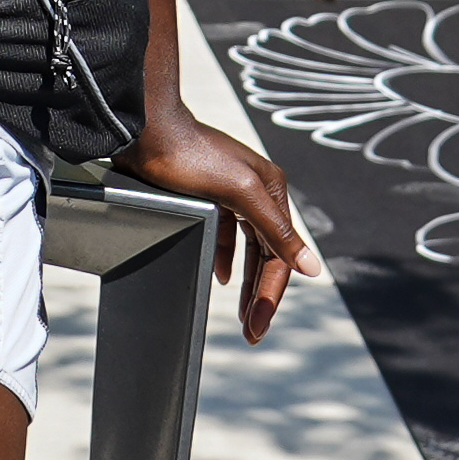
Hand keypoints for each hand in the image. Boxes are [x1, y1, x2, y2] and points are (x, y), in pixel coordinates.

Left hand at [111, 104, 324, 344]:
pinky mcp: (208, 193)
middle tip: (252, 331)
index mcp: (272, 190)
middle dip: (260, 294)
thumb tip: (312, 267)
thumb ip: (276, 231)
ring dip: (246, 280)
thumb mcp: (239, 193)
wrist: (146, 128)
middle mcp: (258, 191)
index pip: (279, 255)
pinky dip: (226, 256)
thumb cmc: (189, 155)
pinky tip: (220, 274)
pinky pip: (226, 233)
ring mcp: (232, 192)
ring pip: (248, 247)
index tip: (256, 327)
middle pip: (266, 254)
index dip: (269, 294)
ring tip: (241, 312)